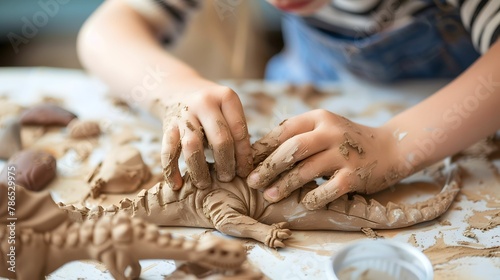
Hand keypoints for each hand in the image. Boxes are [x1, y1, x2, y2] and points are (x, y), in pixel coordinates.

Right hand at [160, 79, 251, 189]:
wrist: (178, 89)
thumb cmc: (212, 108)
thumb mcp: (228, 110)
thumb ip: (237, 132)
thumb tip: (246, 167)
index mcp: (226, 97)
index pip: (239, 130)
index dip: (243, 154)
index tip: (244, 172)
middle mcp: (205, 103)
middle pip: (220, 138)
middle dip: (226, 163)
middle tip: (228, 178)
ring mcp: (184, 114)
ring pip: (193, 146)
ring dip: (200, 169)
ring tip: (205, 184)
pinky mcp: (168, 125)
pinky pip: (168, 151)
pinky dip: (171, 170)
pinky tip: (177, 184)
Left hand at [246, 109, 407, 209]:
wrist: (390, 148)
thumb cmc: (347, 141)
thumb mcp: (325, 128)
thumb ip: (299, 135)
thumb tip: (259, 152)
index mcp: (319, 117)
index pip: (284, 130)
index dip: (263, 147)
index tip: (247, 162)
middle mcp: (331, 132)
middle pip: (291, 148)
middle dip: (268, 167)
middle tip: (252, 181)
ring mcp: (344, 154)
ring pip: (305, 170)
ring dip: (284, 185)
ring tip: (268, 196)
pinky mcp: (354, 175)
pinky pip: (327, 190)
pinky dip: (312, 198)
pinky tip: (303, 202)